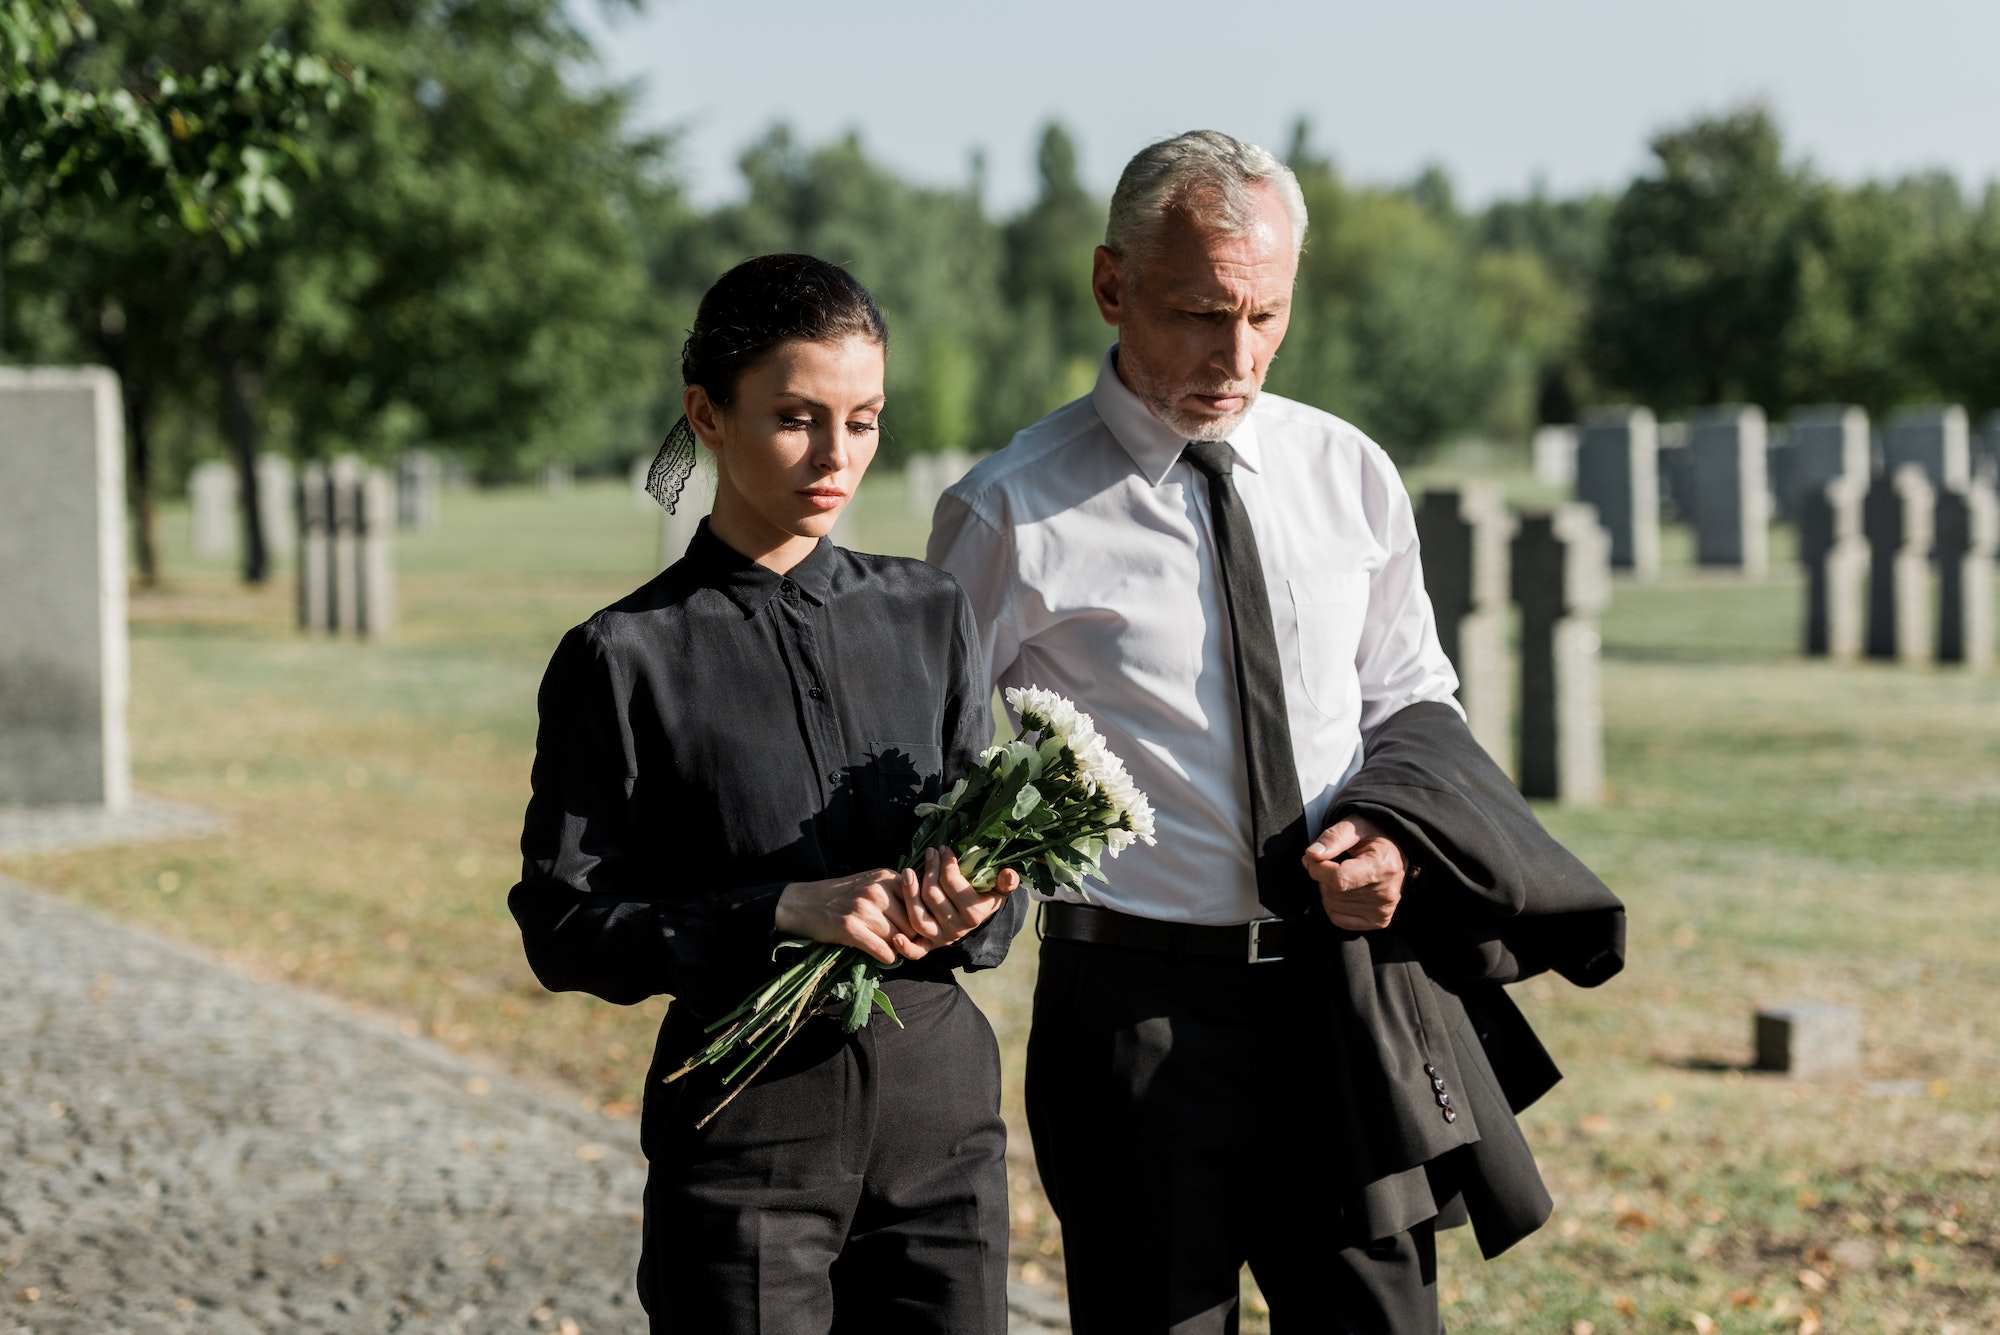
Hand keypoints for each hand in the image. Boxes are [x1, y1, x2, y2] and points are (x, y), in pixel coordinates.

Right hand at [775, 869, 930, 964]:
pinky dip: (887, 957)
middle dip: (911, 938)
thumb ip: (897, 893)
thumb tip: (924, 919)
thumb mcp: (871, 883)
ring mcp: (863, 908)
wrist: (803, 903)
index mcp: (886, 876)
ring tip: (892, 949)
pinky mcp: (850, 927)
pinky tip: (882, 955)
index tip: (917, 931)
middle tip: (906, 945)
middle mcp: (877, 890)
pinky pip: (883, 950)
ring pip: (899, 938)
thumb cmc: (841, 896)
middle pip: (912, 924)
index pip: (919, 903)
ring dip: (898, 948)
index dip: (920, 921)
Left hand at [896, 848, 1020, 949]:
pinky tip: (896, 936)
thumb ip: (1005, 882)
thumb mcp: (997, 890)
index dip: (946, 864)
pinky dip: (905, 946)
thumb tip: (1009, 874)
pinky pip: (916, 952)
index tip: (944, 849)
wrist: (975, 919)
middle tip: (930, 853)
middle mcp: (957, 928)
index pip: (953, 884)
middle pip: (933, 896)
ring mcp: (941, 938)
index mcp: (975, 914)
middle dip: (929, 870)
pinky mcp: (928, 946)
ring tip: (908, 871)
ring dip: (910, 893)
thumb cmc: (984, 898)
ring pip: (918, 918)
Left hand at [1301, 813, 1405, 931]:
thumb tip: (1312, 854)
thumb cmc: (1375, 836)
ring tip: (1342, 874)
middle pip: (1334, 893)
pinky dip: (1333, 904)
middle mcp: (1386, 893)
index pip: (1339, 879)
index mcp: (1384, 866)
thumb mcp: (1355, 824)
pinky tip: (1344, 890)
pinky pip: (1338, 918)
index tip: (1313, 857)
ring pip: (1332, 905)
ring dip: (1327, 889)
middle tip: (1333, 862)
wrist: (1396, 851)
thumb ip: (1333, 838)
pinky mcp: (1378, 921)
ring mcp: (1383, 910)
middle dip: (1322, 876)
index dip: (1317, 868)